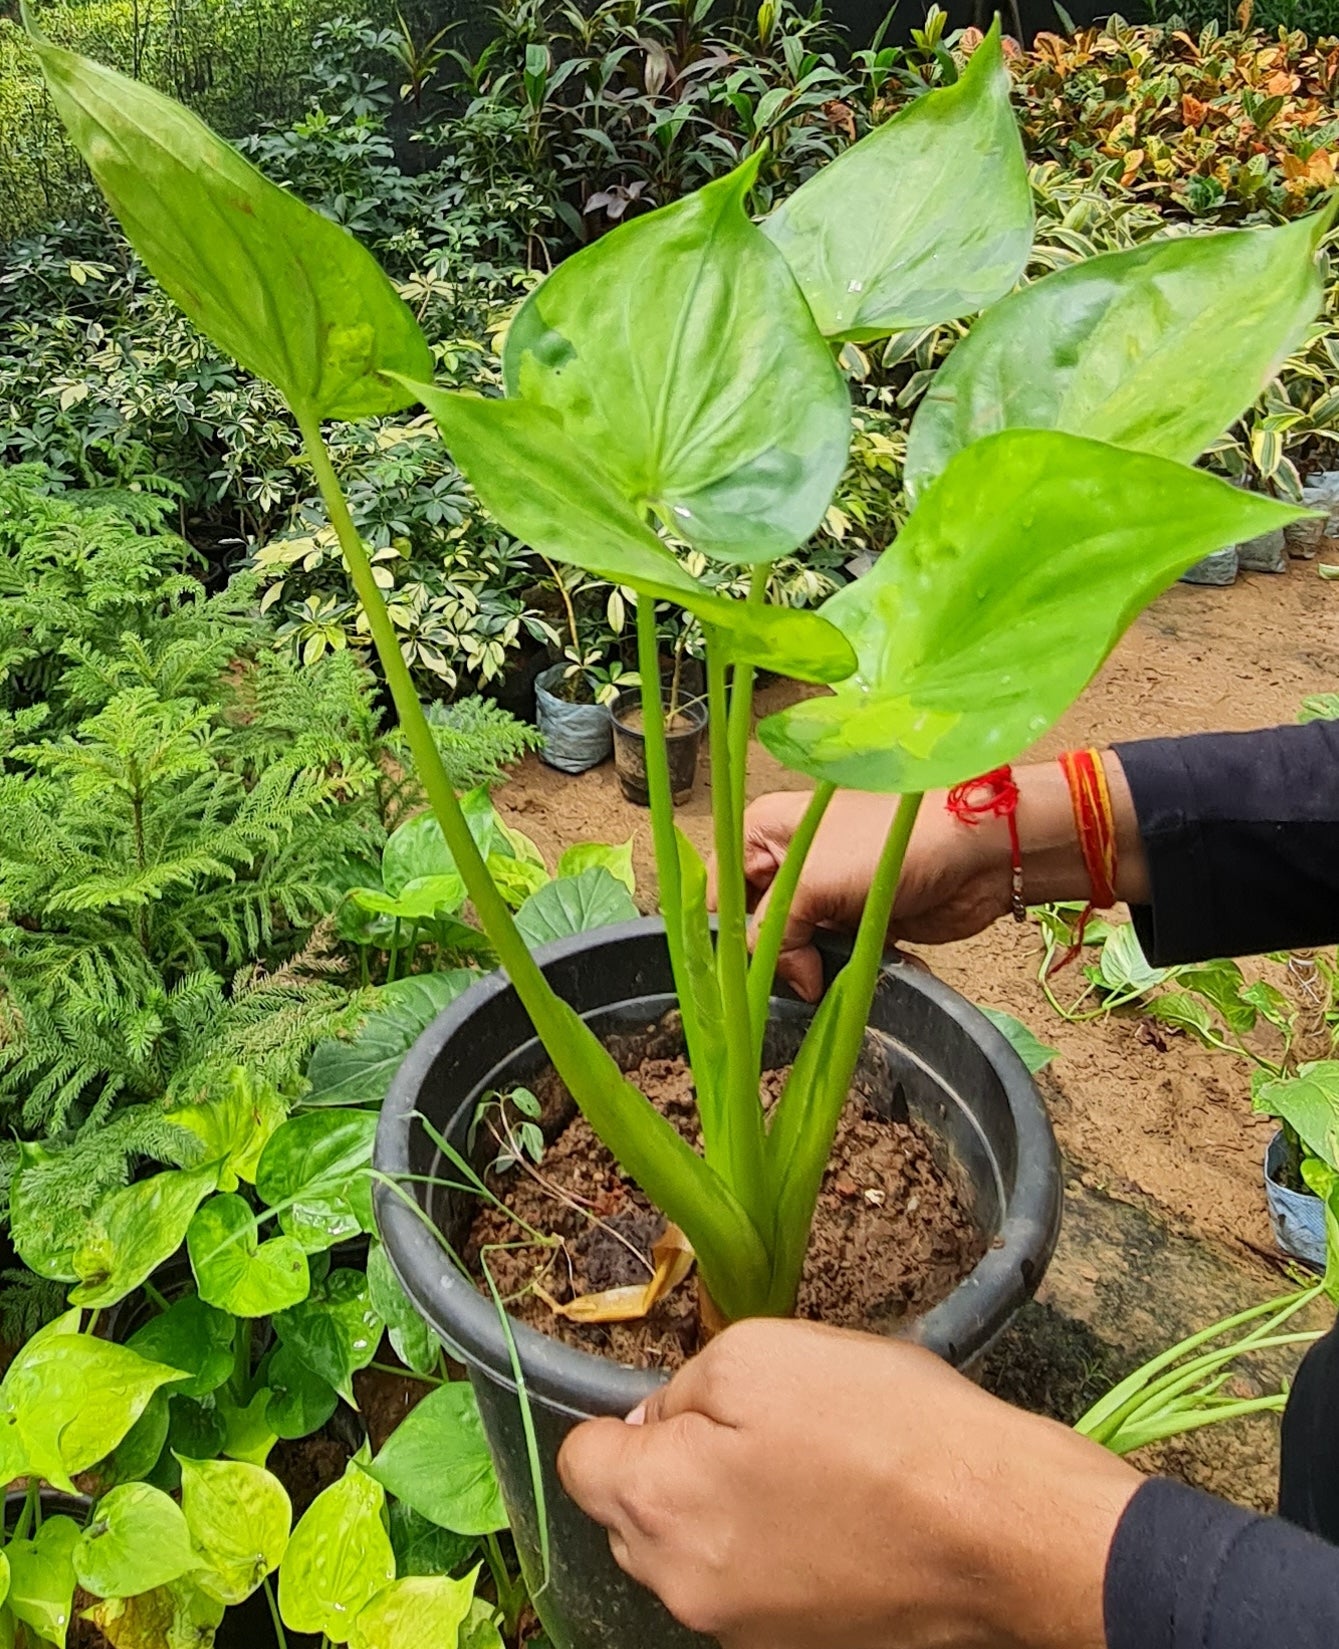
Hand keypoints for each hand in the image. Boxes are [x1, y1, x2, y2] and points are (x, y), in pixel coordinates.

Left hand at [559, 1318, 1140, 1648]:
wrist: (995, 1523)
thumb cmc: (875, 1426)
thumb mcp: (756, 1354)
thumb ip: (680, 1387)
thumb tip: (654, 1421)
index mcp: (657, 1509)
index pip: (582, 1461)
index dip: (623, 1418)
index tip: (682, 1402)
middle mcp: (682, 1589)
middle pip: (634, 1514)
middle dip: (674, 1465)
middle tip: (759, 1423)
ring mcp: (742, 1631)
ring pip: (694, 1551)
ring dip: (726, 1507)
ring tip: (807, 1465)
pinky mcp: (800, 1645)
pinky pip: (753, 1583)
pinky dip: (776, 1546)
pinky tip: (837, 1509)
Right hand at [734, 789, 1013, 1000]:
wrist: (975, 851)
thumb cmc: (888, 843)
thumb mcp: (812, 881)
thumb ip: (774, 935)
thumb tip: (795, 984)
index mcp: (763, 834)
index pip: (720, 895)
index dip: (726, 937)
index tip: (736, 977)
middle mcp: (788, 862)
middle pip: (755, 928)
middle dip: (770, 960)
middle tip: (788, 984)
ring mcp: (825, 895)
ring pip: (794, 950)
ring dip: (809, 972)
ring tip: (822, 985)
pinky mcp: (857, 924)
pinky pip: (832, 960)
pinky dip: (840, 975)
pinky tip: (852, 980)